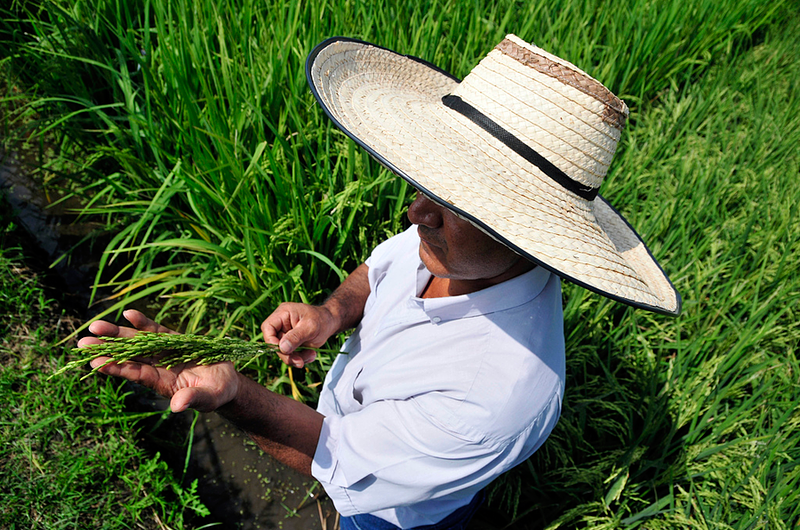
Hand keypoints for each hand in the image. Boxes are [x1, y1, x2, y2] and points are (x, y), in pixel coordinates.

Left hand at [78, 309, 239, 412]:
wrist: (225, 381)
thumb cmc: (216, 393)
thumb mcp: (209, 398)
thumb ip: (193, 400)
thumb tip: (177, 405)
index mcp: (163, 383)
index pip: (136, 374)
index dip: (118, 367)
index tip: (96, 363)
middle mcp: (158, 367)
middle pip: (129, 356)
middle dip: (107, 348)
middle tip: (83, 344)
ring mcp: (164, 352)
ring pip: (137, 341)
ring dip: (117, 333)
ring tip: (95, 326)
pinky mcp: (174, 340)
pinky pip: (155, 330)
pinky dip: (143, 322)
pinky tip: (128, 314)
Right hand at [261, 303, 338, 367]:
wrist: (331, 323)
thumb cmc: (322, 319)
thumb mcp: (310, 327)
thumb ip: (296, 337)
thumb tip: (282, 348)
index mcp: (283, 313)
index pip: (268, 327)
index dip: (271, 341)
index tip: (283, 350)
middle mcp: (281, 324)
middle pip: (274, 343)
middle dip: (287, 355)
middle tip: (300, 362)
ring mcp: (286, 334)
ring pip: (283, 352)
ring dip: (296, 358)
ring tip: (311, 355)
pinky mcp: (291, 343)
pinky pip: (290, 355)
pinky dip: (300, 358)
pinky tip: (311, 354)